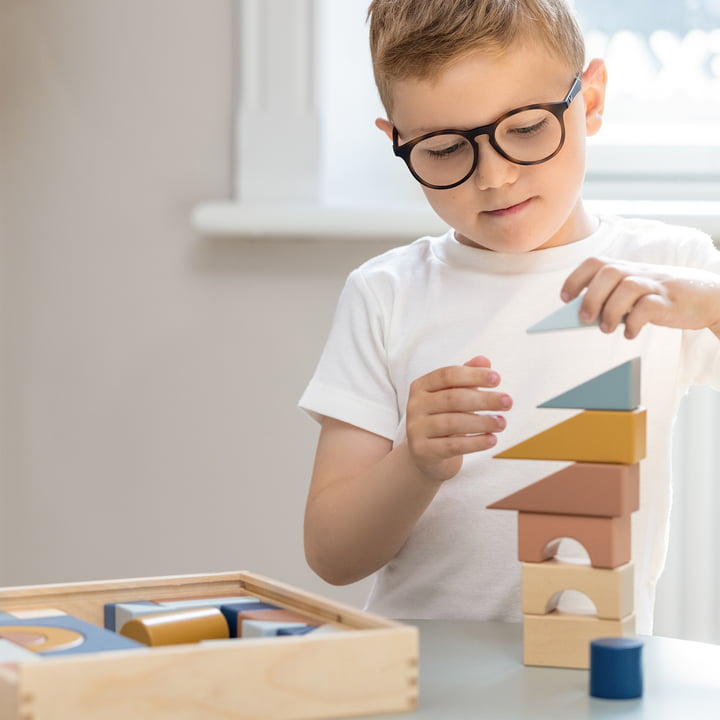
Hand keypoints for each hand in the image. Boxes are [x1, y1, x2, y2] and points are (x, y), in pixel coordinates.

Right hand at [405, 355, 511, 483]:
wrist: (426, 454)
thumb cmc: (443, 418)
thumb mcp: (454, 395)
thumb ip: (467, 377)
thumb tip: (484, 360)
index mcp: (421, 386)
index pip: (448, 375)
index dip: (473, 375)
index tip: (497, 378)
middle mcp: (415, 405)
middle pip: (452, 398)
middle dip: (484, 399)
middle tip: (508, 402)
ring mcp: (416, 429)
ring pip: (453, 423)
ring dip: (482, 422)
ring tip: (502, 423)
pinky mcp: (422, 451)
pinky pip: (452, 445)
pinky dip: (475, 443)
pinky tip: (491, 439)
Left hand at [561, 257, 719, 339]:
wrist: (710, 297)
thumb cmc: (664, 298)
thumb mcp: (637, 294)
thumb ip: (613, 300)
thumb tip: (584, 315)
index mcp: (628, 268)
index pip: (596, 263)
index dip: (576, 278)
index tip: (564, 299)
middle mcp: (640, 272)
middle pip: (609, 272)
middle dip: (591, 297)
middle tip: (584, 320)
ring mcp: (656, 285)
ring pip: (628, 287)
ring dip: (611, 311)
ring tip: (606, 329)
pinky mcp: (671, 301)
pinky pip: (649, 307)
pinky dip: (634, 322)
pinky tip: (629, 333)